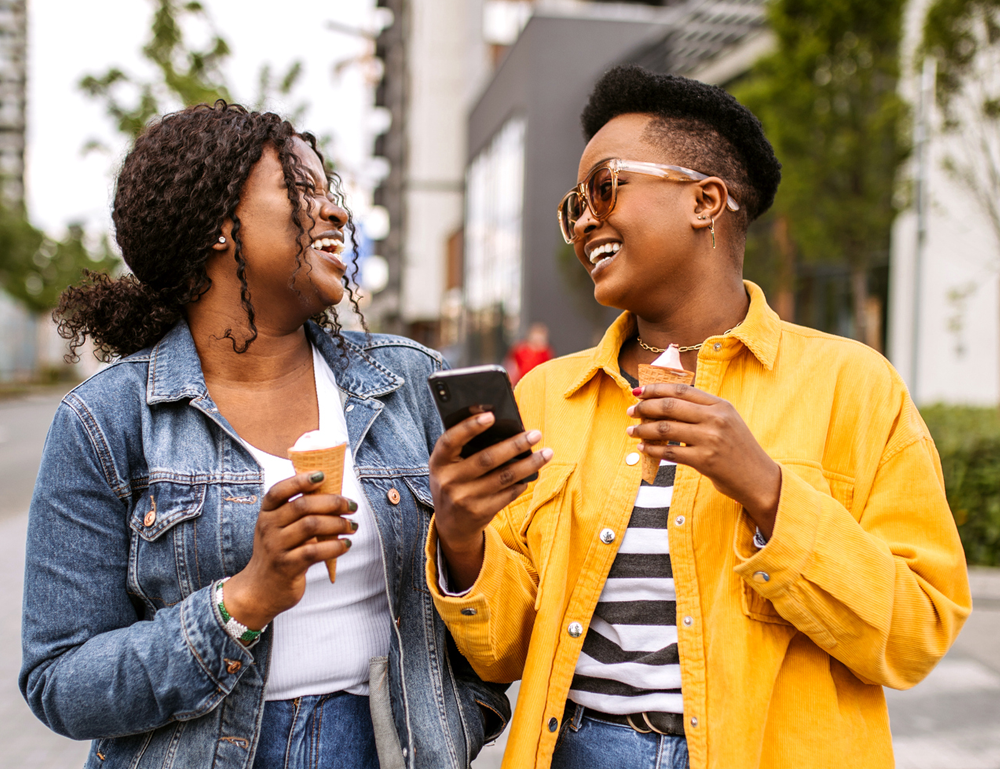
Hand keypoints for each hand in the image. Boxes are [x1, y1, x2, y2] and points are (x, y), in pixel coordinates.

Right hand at [223, 471, 357, 629]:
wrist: (260, 591)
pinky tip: (346, 544)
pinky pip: (315, 551)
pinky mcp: (287, 567)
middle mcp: (268, 527)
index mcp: (266, 513)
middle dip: (332, 502)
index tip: (323, 475)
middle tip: (351, 505)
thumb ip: (298, 513)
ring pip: (311, 526)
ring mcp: (276, 547)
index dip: (301, 480)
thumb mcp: (279, 529)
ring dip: (338, 523)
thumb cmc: (278, 553)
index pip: (280, 490)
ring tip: (352, 525)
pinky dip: (335, 546)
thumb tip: (334, 495)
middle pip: (302, 505)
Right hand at [429, 412, 552, 590]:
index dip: (470, 427)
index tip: (491, 415)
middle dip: (515, 445)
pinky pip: (508, 494)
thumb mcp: (448, 466)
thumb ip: (464, 447)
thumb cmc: (453, 483)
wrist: (450, 525)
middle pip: (486, 459)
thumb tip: (499, 425)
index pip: (451, 440)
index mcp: (438, 462)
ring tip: (546, 453)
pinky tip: (531, 474)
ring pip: (504, 477)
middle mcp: (449, 481)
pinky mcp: (480, 512)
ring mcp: (465, 499)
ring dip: (528, 464)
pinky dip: (522, 483)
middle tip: (535, 434)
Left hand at [627, 382, 780, 535]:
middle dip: (645, 407)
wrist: (758, 478)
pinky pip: (669, 452)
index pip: (682, 390)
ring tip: (632, 431)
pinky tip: (643, 448)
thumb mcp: (727, 422)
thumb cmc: (738, 450)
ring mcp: (711, 439)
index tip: (638, 392)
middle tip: (631, 411)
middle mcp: (716, 418)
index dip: (656, 389)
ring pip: (666, 428)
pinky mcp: (705, 460)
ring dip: (643, 429)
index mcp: (720, 405)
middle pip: (670, 406)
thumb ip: (701, 411)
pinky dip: (652, 449)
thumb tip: (662, 405)